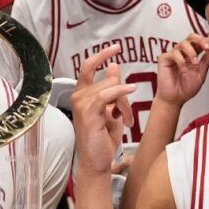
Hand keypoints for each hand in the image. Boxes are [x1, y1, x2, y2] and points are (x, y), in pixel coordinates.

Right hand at [70, 44, 134, 175]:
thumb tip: (113, 66)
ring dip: (125, 103)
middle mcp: (78, 96)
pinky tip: (130, 90)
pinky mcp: (88, 112)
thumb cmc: (103, 138)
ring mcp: (81, 104)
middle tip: (127, 116)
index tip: (116, 47)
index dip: (102, 55)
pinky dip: (121, 91)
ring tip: (126, 120)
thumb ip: (112, 88)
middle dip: (123, 94)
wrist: (97, 161)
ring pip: (111, 87)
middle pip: (108, 79)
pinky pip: (107, 94)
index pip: (89, 66)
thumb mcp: (111, 109)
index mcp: (82, 94)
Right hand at [156, 34, 208, 106]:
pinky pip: (174, 53)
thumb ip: (206, 61)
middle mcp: (183, 53)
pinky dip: (181, 60)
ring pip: (183, 43)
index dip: (206, 41)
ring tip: (195, 64)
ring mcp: (173, 55)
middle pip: (191, 37)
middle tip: (206, 47)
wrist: (175, 99)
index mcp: (192, 55)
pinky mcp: (164, 58)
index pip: (199, 42)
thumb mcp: (201, 74)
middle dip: (200, 40)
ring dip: (191, 53)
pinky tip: (183, 69)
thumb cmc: (186, 88)